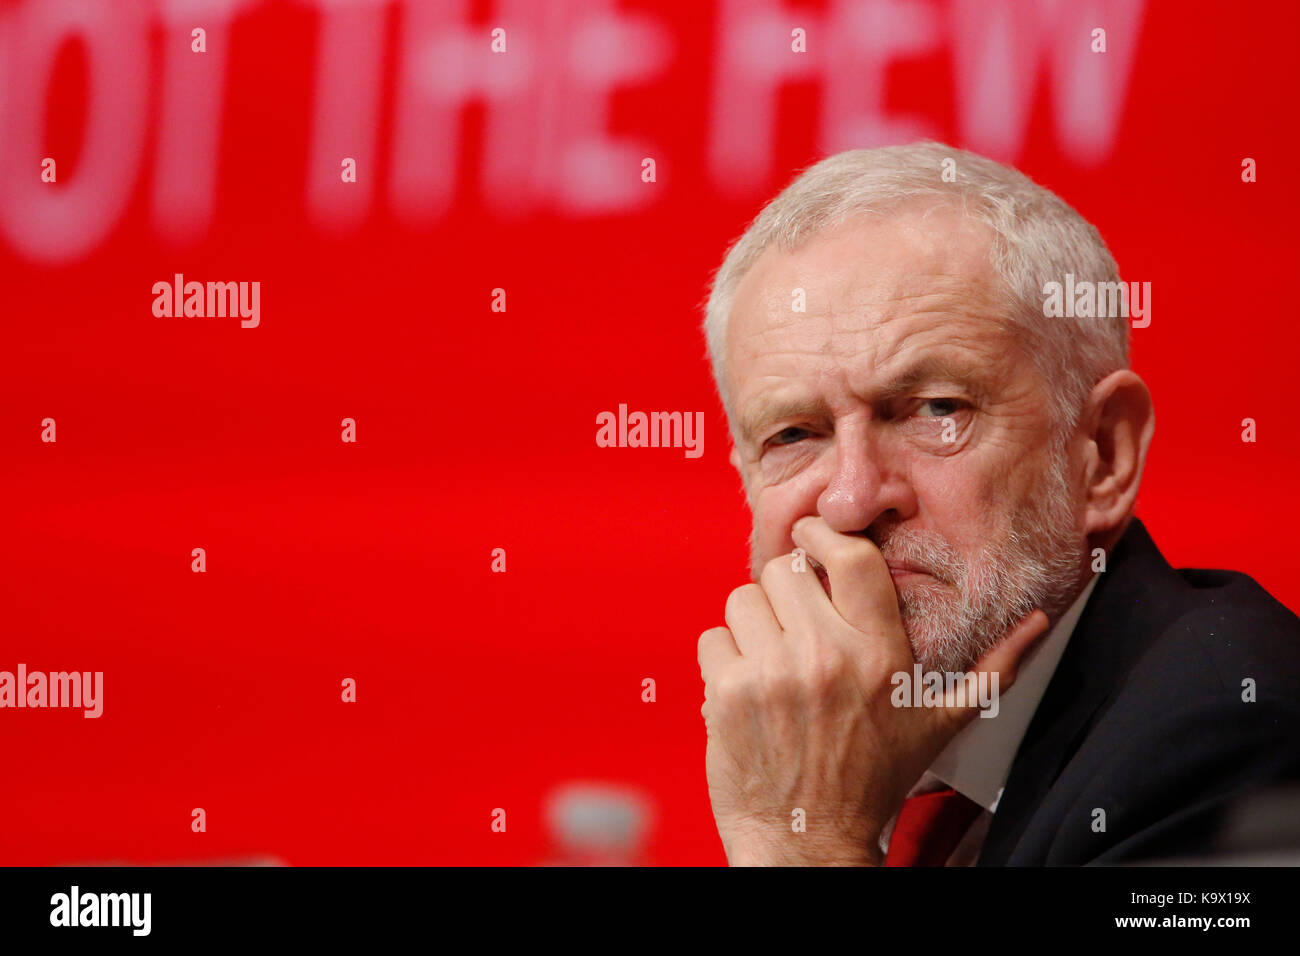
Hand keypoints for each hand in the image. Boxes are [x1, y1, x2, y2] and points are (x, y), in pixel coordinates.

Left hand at [698, 515, 1049, 865]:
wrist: (808, 842)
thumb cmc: (874, 781)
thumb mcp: (941, 723)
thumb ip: (994, 668)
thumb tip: (1040, 623)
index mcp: (882, 654)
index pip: (852, 557)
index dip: (824, 534)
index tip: (812, 536)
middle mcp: (829, 656)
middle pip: (786, 569)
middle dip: (785, 590)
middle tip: (794, 622)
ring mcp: (775, 673)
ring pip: (743, 598)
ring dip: (753, 624)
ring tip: (772, 659)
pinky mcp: (729, 693)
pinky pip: (713, 638)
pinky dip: (724, 659)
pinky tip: (747, 688)